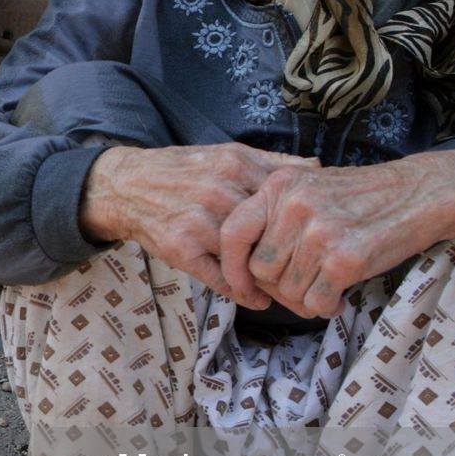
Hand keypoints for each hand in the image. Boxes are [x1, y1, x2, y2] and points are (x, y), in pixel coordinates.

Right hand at [79, 143, 313, 306]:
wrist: (126, 185)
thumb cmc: (182, 171)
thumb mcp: (226, 154)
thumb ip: (270, 162)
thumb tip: (316, 169)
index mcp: (236, 166)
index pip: (285, 200)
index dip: (310, 225)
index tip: (328, 244)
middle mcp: (220, 192)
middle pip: (272, 234)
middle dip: (299, 260)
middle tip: (321, 282)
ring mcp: (200, 221)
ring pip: (249, 259)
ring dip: (274, 282)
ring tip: (294, 297)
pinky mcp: (181, 248)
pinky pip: (220, 277)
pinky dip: (242, 293)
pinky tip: (257, 301)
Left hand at [216, 160, 440, 318]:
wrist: (419, 195)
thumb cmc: (361, 199)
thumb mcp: (310, 188)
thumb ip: (274, 218)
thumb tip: (244, 272)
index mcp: (279, 186)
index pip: (233, 233)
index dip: (232, 267)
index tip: (244, 287)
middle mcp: (294, 206)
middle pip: (261, 270)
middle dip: (279, 287)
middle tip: (304, 286)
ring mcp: (319, 233)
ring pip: (287, 290)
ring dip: (306, 298)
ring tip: (327, 286)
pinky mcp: (344, 259)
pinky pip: (315, 303)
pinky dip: (325, 306)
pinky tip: (340, 296)